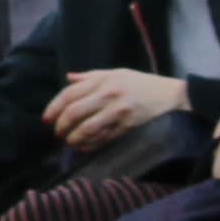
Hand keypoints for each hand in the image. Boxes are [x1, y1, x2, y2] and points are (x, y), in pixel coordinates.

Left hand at [43, 68, 188, 149]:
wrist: (173, 97)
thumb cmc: (143, 84)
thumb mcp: (118, 73)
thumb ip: (91, 76)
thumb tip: (68, 78)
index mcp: (104, 80)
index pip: (70, 93)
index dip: (54, 107)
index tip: (47, 119)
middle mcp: (109, 94)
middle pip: (74, 112)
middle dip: (61, 125)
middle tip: (58, 133)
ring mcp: (119, 112)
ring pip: (87, 128)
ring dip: (74, 138)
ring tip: (70, 142)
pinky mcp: (128, 127)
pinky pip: (103, 139)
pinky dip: (90, 145)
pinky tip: (84, 147)